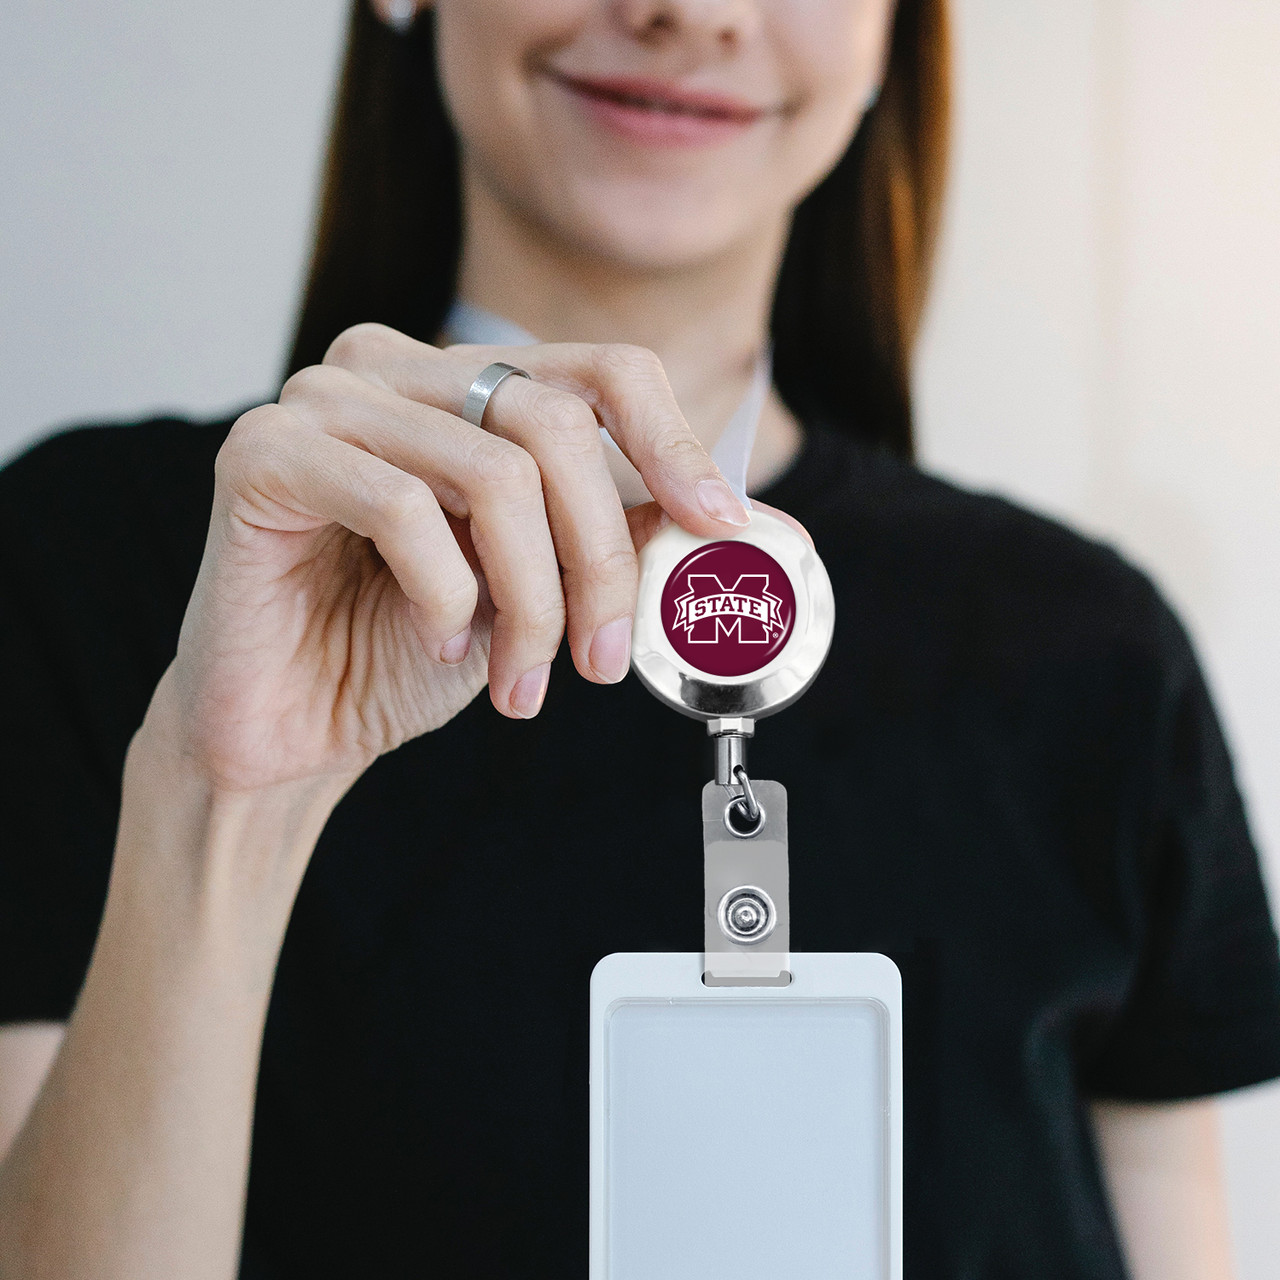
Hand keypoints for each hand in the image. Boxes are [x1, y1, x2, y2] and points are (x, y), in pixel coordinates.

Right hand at [151, 323, 786, 793]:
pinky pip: (401, 507)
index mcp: (464, 384)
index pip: (602, 370)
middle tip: (603, 659)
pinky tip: (437, 644)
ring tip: (520, 680)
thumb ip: (626, 536)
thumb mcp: (544, 586)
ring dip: (529, 601)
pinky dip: (445, 596)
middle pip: (555, 424)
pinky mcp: (263, 453)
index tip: (723, 526)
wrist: (296, 728)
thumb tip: (754, 524)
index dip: (675, 443)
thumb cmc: (411, 649)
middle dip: (600, 561)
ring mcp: (323, 400)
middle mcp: (394, 368)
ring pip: (492, 474)